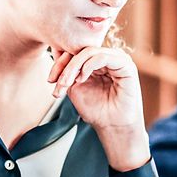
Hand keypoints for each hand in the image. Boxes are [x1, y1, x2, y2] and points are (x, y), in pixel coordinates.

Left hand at [48, 47, 149, 170]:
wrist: (112, 126)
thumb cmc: (96, 109)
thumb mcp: (75, 87)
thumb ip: (67, 71)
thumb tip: (55, 53)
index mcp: (97, 61)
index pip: (76, 52)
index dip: (60, 63)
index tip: (51, 80)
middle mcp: (108, 57)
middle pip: (81, 50)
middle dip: (65, 66)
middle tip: (57, 82)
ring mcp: (117, 59)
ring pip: (90, 52)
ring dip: (73, 67)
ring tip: (67, 83)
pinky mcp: (125, 65)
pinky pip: (102, 57)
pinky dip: (88, 66)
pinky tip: (82, 78)